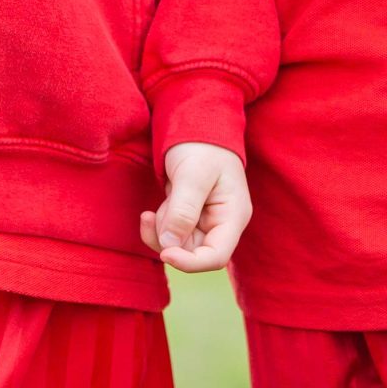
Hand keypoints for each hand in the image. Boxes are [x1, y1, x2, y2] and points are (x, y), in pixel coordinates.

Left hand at [138, 141, 250, 272]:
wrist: (196, 125)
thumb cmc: (201, 146)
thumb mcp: (193, 174)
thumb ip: (183, 210)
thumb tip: (169, 246)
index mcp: (234, 215)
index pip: (217, 256)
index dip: (190, 262)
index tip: (164, 252)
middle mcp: (222, 224)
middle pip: (193, 253)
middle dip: (168, 238)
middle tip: (152, 213)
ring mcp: (206, 223)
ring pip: (178, 245)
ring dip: (163, 228)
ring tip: (164, 198)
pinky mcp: (190, 219)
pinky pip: (171, 235)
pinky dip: (159, 225)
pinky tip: (156, 207)